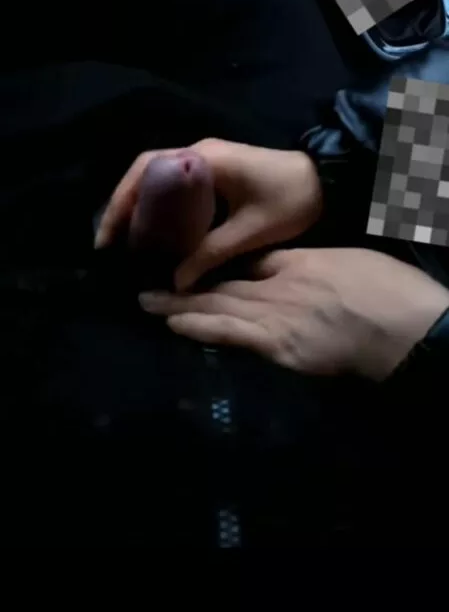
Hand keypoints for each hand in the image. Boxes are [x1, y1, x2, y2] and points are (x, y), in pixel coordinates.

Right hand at [95, 138, 322, 290]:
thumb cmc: (292, 200)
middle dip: (125, 206)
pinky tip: (159, 234)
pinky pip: (179, 186)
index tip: (108, 235)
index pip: (147, 170)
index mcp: (204, 159)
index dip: (121, 201)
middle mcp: (200, 153)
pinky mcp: (219, 172)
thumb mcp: (250, 232)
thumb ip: (211, 254)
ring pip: (161, 179)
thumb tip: (176, 284)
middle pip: (147, 173)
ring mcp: (210, 160)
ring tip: (128, 242)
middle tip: (112, 244)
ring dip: (142, 206)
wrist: (330, 182)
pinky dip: (163, 206)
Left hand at [139, 247, 448, 380]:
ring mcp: (276, 318)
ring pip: (219, 308)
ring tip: (147, 302)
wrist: (404, 327)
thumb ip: (312, 266)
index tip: (191, 268)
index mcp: (297, 263)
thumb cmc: (386, 291)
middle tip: (146, 280)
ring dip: (179, 306)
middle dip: (184, 283)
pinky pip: (232, 336)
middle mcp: (277, 287)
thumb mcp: (348, 262)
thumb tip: (292, 272)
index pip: (248, 263)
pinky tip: (176, 326)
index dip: (217, 265)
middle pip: (223, 284)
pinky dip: (201, 328)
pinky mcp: (279, 349)